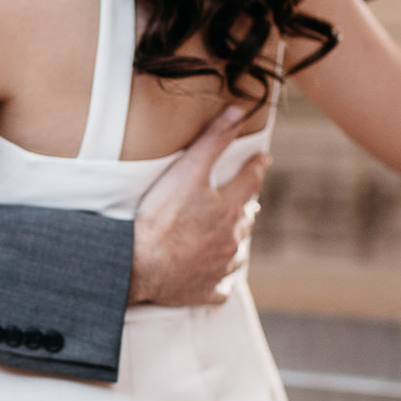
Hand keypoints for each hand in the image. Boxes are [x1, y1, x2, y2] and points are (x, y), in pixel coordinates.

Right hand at [129, 105, 268, 306]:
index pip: (251, 180)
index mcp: (228, 208)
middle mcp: (231, 239)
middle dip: (245, 206)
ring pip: (238, 252)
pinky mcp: (205, 290)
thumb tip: (239, 110)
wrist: (138, 265)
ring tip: (231, 235)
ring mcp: (220, 267)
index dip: (256, 166)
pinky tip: (216, 277)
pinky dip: (220, 280)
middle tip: (244, 199)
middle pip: (246, 218)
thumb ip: (213, 139)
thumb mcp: (187, 170)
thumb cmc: (160, 217)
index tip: (263, 159)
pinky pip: (220, 287)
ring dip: (236, 241)